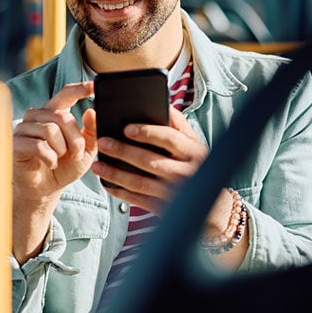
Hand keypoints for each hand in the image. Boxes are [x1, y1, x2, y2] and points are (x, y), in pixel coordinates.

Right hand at [12, 81, 96, 210]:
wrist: (45, 189)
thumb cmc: (63, 168)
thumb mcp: (84, 152)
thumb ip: (91, 133)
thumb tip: (92, 112)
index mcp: (53, 113)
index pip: (65, 95)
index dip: (79, 89)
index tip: (93, 86)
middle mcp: (37, 116)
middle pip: (61, 117)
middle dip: (74, 139)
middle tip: (76, 155)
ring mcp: (24, 128)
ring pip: (50, 130)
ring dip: (61, 149)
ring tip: (59, 159)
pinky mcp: (16, 143)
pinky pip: (38, 146)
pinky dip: (49, 158)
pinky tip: (50, 164)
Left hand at [91, 105, 208, 213]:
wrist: (214, 207)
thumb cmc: (197, 166)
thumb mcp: (194, 145)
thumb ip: (178, 125)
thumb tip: (163, 104)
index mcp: (194, 152)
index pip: (170, 139)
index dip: (148, 133)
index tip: (127, 128)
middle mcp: (187, 173)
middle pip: (150, 161)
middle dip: (123, 151)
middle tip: (102, 142)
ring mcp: (175, 193)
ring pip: (140, 183)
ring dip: (116, 173)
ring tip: (97, 164)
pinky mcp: (165, 208)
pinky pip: (138, 200)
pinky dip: (121, 192)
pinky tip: (107, 183)